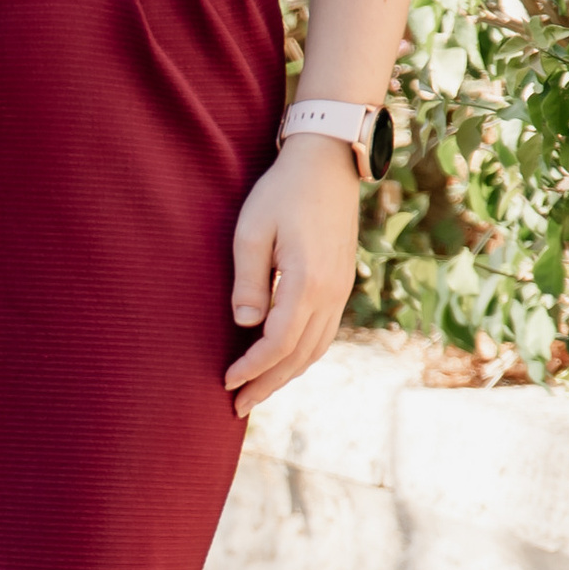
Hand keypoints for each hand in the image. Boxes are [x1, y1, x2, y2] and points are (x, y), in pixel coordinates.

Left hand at [227, 137, 360, 416]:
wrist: (327, 163)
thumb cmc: (281, 192)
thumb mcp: (251, 231)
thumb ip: (249, 281)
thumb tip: (245, 326)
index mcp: (307, 283)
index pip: (278, 343)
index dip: (251, 368)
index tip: (226, 382)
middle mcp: (331, 294)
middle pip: (299, 356)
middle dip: (268, 385)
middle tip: (238, 407)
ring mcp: (341, 290)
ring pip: (316, 349)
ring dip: (287, 375)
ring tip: (258, 391)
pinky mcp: (342, 283)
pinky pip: (325, 332)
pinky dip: (303, 355)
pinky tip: (284, 361)